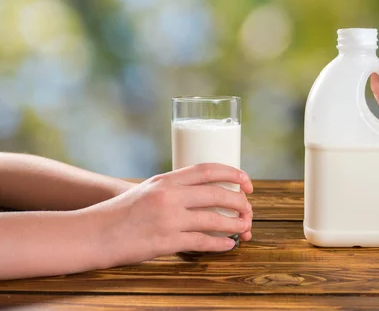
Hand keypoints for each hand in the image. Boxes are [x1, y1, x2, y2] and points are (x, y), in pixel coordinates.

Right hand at [96, 163, 252, 266]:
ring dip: (235, 224)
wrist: (92, 233)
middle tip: (249, 209)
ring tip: (246, 227)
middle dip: (240, 202)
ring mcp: (168, 219)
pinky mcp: (165, 242)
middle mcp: (169, 196)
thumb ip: (174, 187)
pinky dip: (220, 244)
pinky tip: (229, 245)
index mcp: (166, 180)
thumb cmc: (120, 212)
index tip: (247, 182)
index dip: (233, 174)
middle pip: (218, 194)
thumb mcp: (148, 189)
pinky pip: (201, 242)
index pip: (208, 169)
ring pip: (214, 219)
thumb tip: (204, 190)